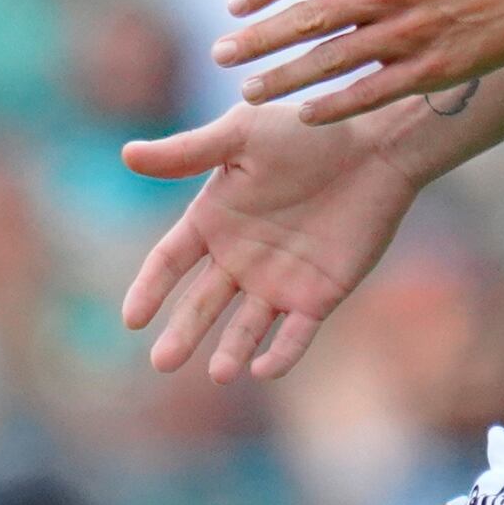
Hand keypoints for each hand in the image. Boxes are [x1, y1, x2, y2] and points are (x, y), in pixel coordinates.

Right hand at [119, 99, 425, 381]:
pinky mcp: (318, 295)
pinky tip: (264, 368)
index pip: (169, 262)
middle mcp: (240, 257)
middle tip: (162, 363)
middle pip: (201, 304)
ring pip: (245, 327)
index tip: (131, 319)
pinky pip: (295, 334)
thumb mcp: (242, 134)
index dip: (150, 289)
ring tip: (221, 373)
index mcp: (215, 219)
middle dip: (182, 333)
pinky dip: (281, 354)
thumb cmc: (307, 131)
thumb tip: (127, 155)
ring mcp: (278, 280)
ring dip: (231, 352)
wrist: (376, 145)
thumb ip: (189, 151)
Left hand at [211, 0, 503, 123]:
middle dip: (259, 39)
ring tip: (247, 92)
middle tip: (220, 54)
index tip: (234, 5)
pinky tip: (305, 114)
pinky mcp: (432, 70)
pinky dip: (337, 106)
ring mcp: (411, 35)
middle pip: (309, 18)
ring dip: (286, 78)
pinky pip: (373, 93)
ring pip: (334, 61)